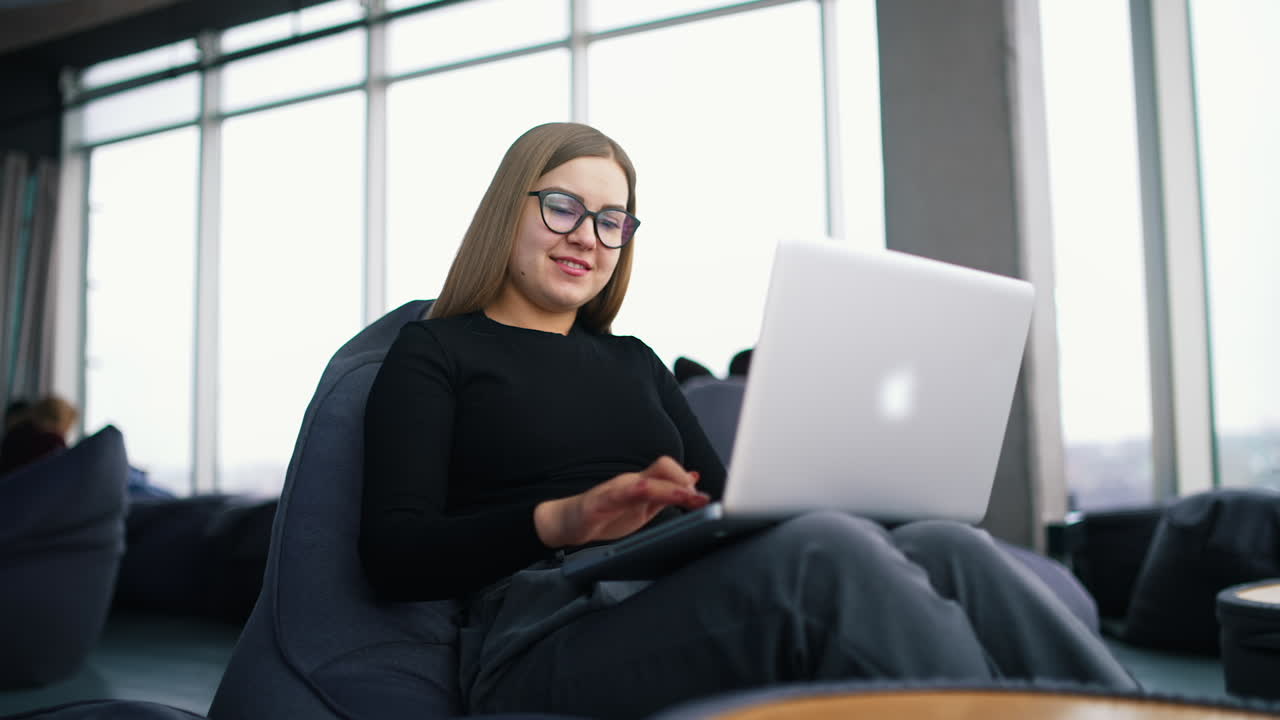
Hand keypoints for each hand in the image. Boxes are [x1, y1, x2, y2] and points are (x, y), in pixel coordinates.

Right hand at [534, 456, 709, 547]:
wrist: (568, 523)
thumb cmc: (605, 515)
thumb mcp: (642, 508)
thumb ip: (666, 496)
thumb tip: (693, 480)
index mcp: (643, 484)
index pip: (670, 470)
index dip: (688, 479)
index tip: (704, 497)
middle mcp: (631, 481)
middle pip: (662, 467)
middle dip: (684, 481)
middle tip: (700, 499)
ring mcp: (615, 489)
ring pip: (646, 481)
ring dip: (669, 489)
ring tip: (687, 498)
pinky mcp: (600, 502)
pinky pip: (619, 494)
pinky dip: (636, 492)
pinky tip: (646, 496)